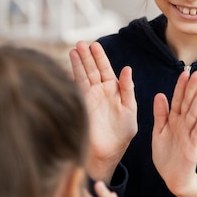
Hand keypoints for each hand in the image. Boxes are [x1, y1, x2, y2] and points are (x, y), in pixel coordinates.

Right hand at [69, 41, 137, 180]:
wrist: (107, 153)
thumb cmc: (122, 134)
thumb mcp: (130, 110)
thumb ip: (128, 90)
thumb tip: (127, 69)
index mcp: (115, 90)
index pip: (106, 69)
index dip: (100, 57)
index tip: (94, 45)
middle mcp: (101, 92)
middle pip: (92, 69)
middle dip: (86, 56)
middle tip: (80, 43)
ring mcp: (89, 98)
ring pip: (82, 77)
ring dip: (77, 64)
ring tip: (72, 50)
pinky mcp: (80, 106)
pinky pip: (75, 89)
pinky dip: (70, 78)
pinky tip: (66, 68)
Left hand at [152, 70, 196, 196]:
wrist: (172, 178)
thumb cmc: (166, 155)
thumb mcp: (158, 131)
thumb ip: (160, 114)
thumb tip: (160, 94)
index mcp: (173, 120)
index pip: (178, 99)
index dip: (181, 87)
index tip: (185, 73)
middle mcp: (183, 124)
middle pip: (188, 103)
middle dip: (192, 88)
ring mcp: (189, 134)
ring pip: (195, 114)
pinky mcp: (193, 146)